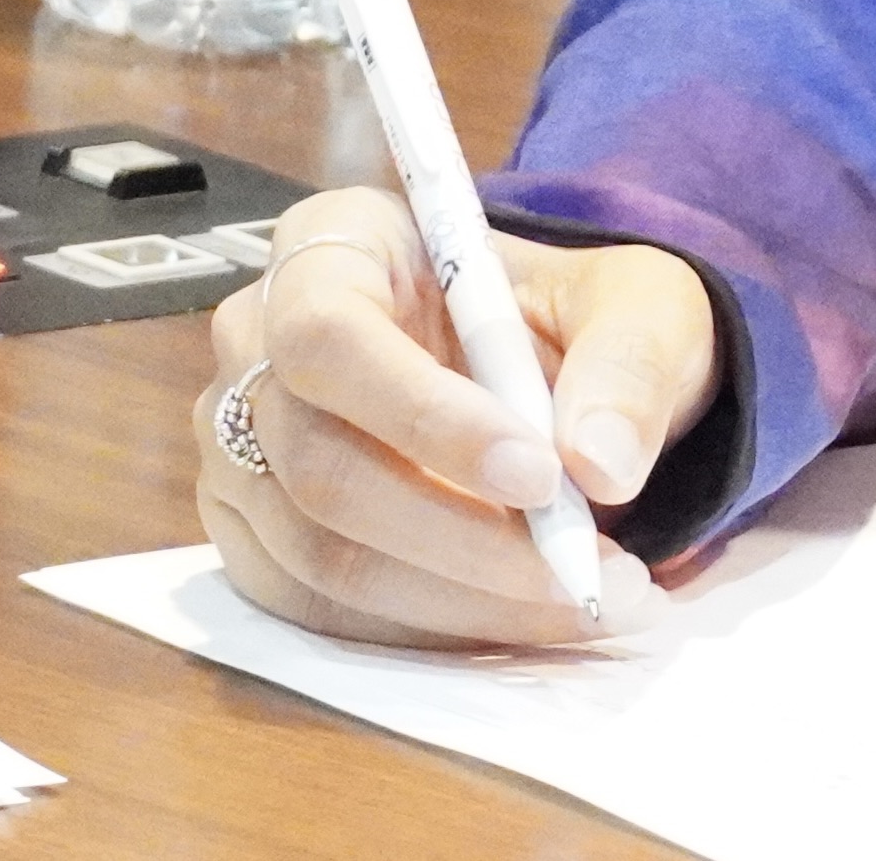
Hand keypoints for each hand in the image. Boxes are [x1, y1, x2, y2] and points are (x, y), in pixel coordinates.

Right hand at [191, 185, 719, 645]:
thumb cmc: (570, 316)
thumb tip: (600, 465)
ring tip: (580, 602)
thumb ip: (628, 367)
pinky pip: (316, 610)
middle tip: (584, 572)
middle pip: (319, 465)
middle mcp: (256, 343)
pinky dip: (422, 630)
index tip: (541, 476)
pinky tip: (513, 620)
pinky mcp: (254, 537)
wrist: (547, 371)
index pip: (331, 337)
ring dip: (456, 600)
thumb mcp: (636, 305)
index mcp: (334, 246)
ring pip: (319, 555)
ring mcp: (239, 448)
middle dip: (460, 539)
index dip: (426, 418)